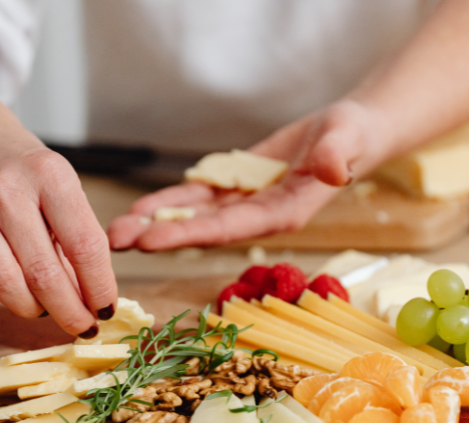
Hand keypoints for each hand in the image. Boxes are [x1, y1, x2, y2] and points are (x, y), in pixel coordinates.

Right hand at [0, 50, 116, 336]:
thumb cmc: (18, 160)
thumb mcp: (58, 182)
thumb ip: (74, 231)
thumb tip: (91, 292)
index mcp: (51, 177)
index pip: (86, 246)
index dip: (101, 288)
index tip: (107, 310)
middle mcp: (7, 192)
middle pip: (45, 274)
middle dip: (70, 312)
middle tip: (83, 328)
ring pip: (3, 282)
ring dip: (30, 310)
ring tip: (44, 311)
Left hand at [108, 100, 383, 250]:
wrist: (348, 135)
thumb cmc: (353, 138)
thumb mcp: (347, 140)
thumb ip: (337, 157)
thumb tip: (331, 172)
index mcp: (282, 214)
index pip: (229, 229)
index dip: (189, 235)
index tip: (150, 241)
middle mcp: (258, 216)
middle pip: (203, 229)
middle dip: (160, 235)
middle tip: (115, 241)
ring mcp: (245, 204)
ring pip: (195, 216)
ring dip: (157, 223)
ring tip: (117, 228)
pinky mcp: (237, 188)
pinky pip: (199, 197)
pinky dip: (171, 202)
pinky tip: (143, 208)